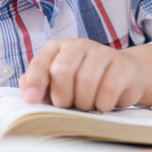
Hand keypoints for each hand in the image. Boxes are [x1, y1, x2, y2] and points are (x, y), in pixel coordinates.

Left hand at [18, 39, 147, 112]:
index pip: (41, 63)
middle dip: (62, 96)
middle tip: (68, 106)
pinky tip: (103, 105)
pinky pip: (109, 88)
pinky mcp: (121, 64)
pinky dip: (103, 103)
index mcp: (58, 48)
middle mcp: (79, 45)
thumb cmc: (85, 83)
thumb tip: (27, 91)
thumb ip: (42, 87)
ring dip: (85, 103)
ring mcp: (102, 52)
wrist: (124, 76)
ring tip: (88, 106)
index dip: (35, 83)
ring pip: (86, 81)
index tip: (31, 101)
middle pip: (62, 71)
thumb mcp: (60, 85)